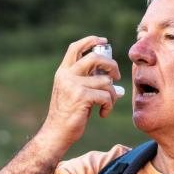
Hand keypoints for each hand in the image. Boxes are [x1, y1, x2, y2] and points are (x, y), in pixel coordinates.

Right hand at [38, 36, 121, 151]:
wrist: (57, 133)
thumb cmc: (69, 114)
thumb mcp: (75, 92)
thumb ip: (88, 80)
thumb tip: (113, 77)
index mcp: (63, 72)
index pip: (75, 48)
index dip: (90, 40)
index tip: (103, 41)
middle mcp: (66, 75)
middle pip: (95, 57)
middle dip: (111, 65)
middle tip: (117, 76)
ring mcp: (73, 85)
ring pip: (106, 81)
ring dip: (112, 95)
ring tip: (106, 105)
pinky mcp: (81, 96)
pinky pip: (106, 96)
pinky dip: (109, 106)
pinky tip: (102, 114)